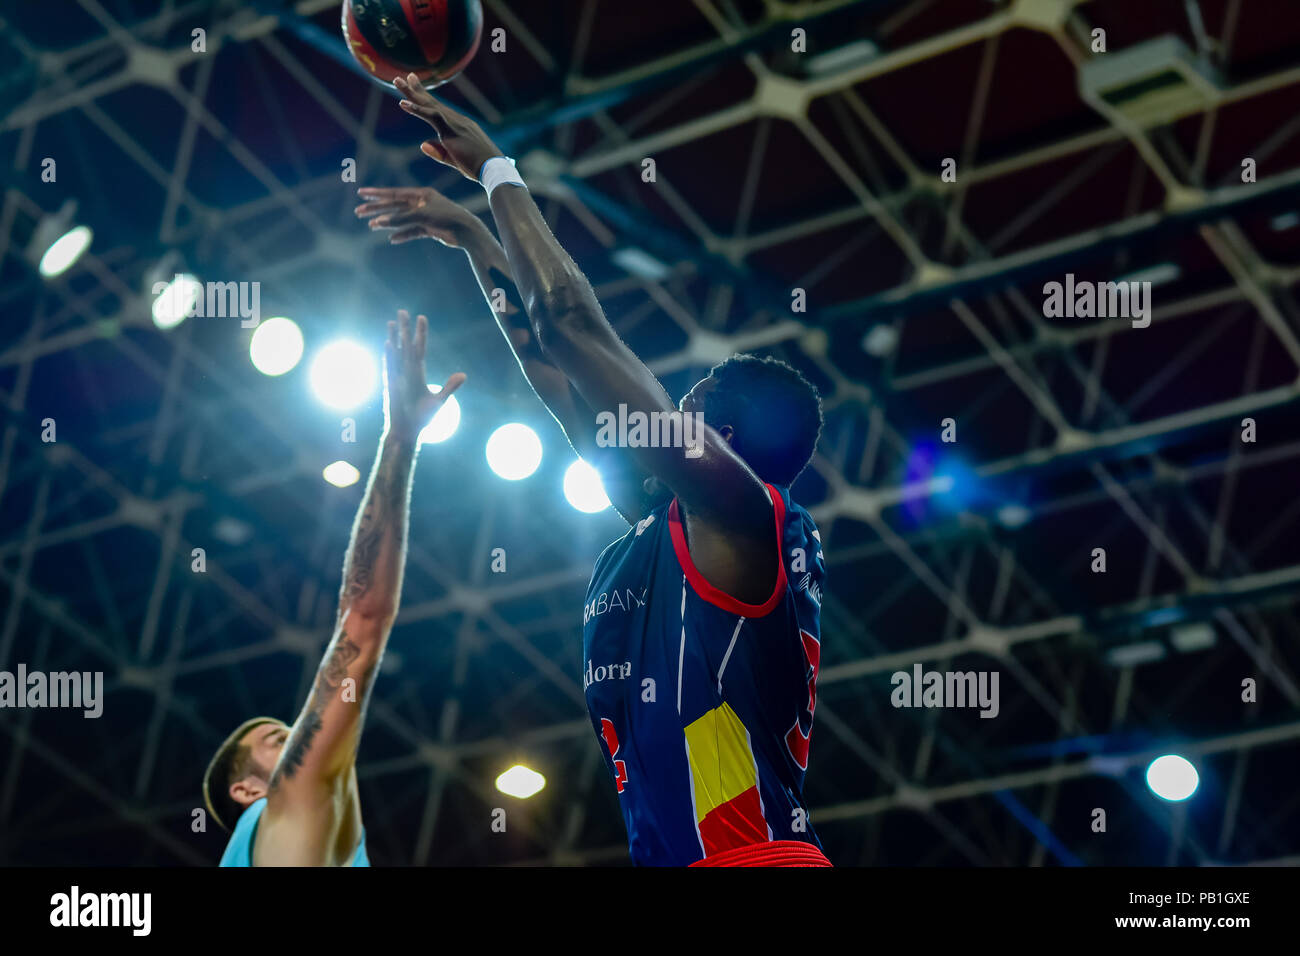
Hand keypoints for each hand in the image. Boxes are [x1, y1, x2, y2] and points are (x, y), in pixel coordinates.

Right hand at [355, 186, 478, 246]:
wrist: (466, 232)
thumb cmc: (446, 218)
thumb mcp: (421, 216)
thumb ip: (400, 219)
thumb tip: (380, 222)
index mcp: (420, 194)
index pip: (394, 193)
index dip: (376, 194)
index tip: (361, 193)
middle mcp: (421, 203)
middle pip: (394, 205)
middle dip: (377, 209)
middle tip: (359, 212)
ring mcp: (425, 216)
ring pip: (401, 219)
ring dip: (387, 223)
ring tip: (371, 226)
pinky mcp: (429, 229)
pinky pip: (412, 231)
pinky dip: (403, 235)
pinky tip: (392, 239)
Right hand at [384, 310, 465, 442]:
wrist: (409, 430)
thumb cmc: (422, 417)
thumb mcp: (440, 400)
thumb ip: (450, 387)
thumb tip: (463, 375)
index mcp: (418, 373)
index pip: (420, 349)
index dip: (421, 334)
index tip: (422, 317)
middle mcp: (407, 372)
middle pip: (406, 345)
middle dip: (405, 329)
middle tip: (402, 311)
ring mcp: (398, 377)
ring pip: (397, 352)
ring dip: (394, 337)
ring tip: (391, 321)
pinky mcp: (392, 385)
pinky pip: (391, 367)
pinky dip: (390, 355)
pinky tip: (389, 342)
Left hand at [393, 72, 502, 181]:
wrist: (493, 169)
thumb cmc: (478, 167)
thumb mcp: (455, 160)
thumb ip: (438, 152)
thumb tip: (422, 144)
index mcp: (459, 126)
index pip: (439, 109)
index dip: (426, 98)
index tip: (415, 85)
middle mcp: (457, 120)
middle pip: (432, 102)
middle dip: (417, 89)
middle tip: (402, 77)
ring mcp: (454, 123)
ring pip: (429, 104)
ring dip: (412, 93)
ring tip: (397, 81)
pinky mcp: (450, 130)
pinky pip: (431, 116)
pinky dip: (416, 109)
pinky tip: (402, 103)